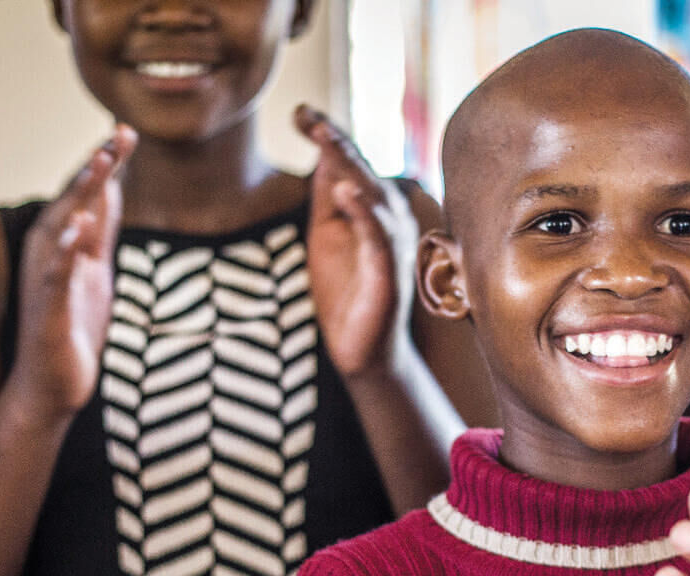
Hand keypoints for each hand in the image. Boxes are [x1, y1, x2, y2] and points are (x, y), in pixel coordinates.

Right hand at [8, 125, 134, 420]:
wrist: (50, 384)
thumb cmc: (71, 327)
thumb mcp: (95, 272)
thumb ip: (100, 233)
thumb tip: (110, 194)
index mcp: (65, 243)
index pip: (89, 195)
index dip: (106, 163)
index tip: (128, 131)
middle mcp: (51, 253)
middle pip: (76, 200)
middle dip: (97, 166)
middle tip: (121, 133)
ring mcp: (48, 279)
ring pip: (63, 228)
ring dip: (81, 195)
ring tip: (101, 163)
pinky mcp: (49, 308)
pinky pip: (55, 274)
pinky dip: (65, 250)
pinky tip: (76, 228)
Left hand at [295, 104, 416, 381]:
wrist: (361, 349)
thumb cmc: (346, 291)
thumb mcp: (325, 233)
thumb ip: (326, 196)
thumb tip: (321, 152)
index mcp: (372, 208)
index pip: (350, 164)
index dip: (327, 136)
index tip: (299, 112)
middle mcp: (389, 220)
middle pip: (361, 171)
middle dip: (335, 141)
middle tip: (307, 115)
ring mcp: (391, 245)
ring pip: (373, 195)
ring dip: (350, 166)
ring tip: (326, 138)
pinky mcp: (388, 272)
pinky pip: (378, 237)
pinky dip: (365, 213)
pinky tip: (347, 192)